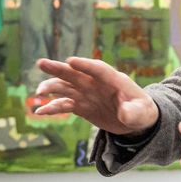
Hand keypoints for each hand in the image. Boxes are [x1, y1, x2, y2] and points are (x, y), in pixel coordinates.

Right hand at [34, 56, 158, 134]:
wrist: (136, 120)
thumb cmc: (142, 111)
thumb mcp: (142, 113)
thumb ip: (133, 112)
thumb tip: (124, 113)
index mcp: (113, 79)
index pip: (97, 69)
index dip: (84, 65)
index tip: (70, 61)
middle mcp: (96, 84)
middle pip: (75, 73)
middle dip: (58, 68)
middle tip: (41, 63)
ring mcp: (87, 94)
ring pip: (65, 87)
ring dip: (51, 87)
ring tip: (39, 92)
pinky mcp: (81, 106)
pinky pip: (64, 105)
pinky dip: (52, 108)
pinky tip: (40, 112)